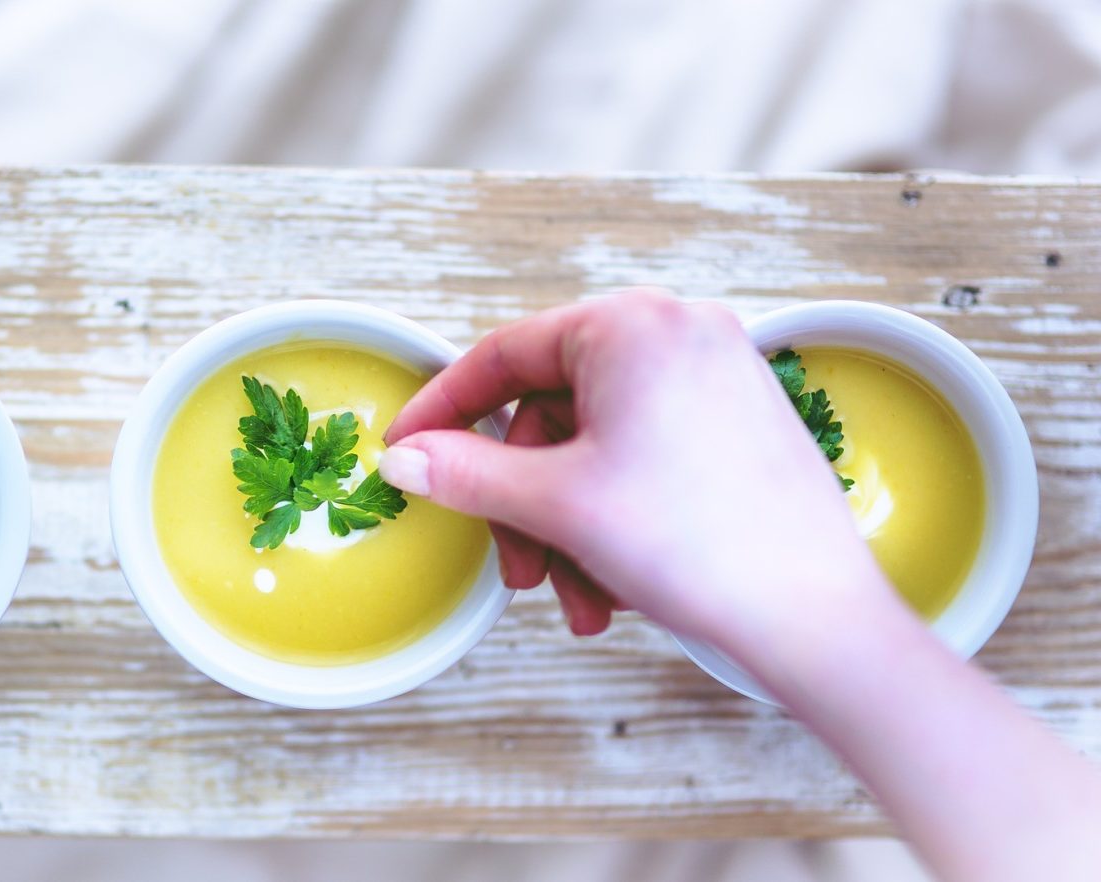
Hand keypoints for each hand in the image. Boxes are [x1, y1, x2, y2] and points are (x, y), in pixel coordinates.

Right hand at [379, 288, 891, 652]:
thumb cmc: (701, 548)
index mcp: (632, 325)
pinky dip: (614, 515)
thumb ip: (466, 473)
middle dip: (525, 503)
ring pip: (595, 445)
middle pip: (550, 411)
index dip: (444, 411)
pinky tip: (618, 582)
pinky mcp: (738, 419)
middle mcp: (679, 331)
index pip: (503, 355)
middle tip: (521, 569)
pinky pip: (642, 454)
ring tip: (582, 596)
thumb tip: (407, 457)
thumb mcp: (557, 505)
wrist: (817, 619)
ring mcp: (716, 373)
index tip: (407, 452)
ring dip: (569, 526)